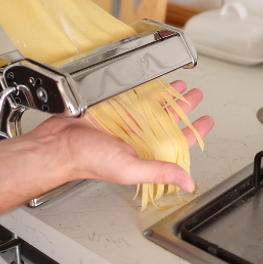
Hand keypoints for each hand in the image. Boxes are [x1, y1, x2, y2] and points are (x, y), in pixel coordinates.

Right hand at [0, 80, 212, 263]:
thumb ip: (159, 173)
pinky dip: (142, 87)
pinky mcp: (108, 107)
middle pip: (165, 119)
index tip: (206, 121)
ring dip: (165, 95)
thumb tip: (187, 183)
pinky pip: (129, 94)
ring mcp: (121, 120)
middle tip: (194, 96)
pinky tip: (151, 80)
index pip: (176, 142)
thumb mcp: (128, 168)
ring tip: (178, 86)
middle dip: (182, 108)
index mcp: (143, 152)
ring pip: (150, 104)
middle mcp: (134, 136)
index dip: (193, 132)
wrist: (56, 144)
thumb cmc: (85, 160)